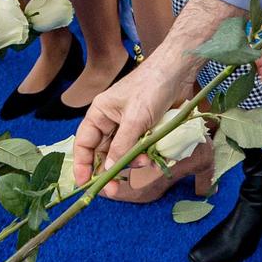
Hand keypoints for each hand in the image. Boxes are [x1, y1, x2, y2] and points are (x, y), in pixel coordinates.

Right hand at [72, 60, 185, 193]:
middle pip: (103, 152)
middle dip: (109, 170)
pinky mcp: (146, 128)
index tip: (84, 184)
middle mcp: (111, 120)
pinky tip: (154, 157)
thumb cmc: (152, 86)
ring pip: (123, 153)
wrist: (179, 71)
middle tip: (114, 191)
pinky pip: (140, 148)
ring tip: (145, 161)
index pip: (84, 143)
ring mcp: (130, 125)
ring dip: (132, 162)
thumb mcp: (135, 118)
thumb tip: (108, 170)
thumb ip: (121, 146)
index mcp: (100, 113)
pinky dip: (145, 155)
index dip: (82, 164)